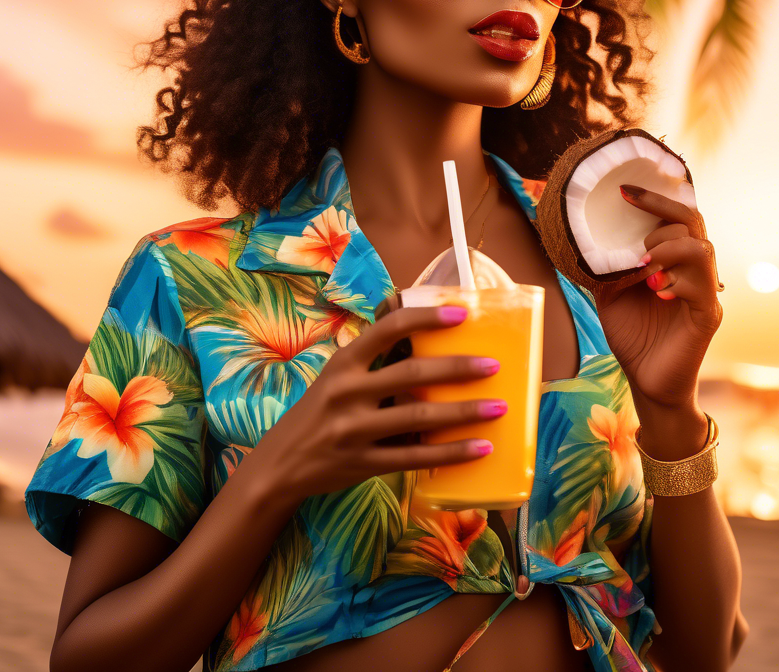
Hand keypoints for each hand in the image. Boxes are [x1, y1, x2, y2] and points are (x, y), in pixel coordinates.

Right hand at [262, 301, 504, 500]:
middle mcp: (347, 392)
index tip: (463, 314)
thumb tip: (413, 313)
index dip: (426, 318)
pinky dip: (451, 453)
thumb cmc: (320, 409)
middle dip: (458, 368)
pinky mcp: (364, 464)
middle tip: (494, 364)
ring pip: (419, 418)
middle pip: (412, 375)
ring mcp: (355, 430)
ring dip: (464, 412)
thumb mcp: (337, 373)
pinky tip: (481, 448)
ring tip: (498, 407)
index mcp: (344, 362)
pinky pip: (416, 458)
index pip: (389, 328)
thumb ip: (373, 351)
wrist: (280, 464)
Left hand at [592, 184, 722, 413]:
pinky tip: (656, 291)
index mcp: (674, 258)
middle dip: (660, 220)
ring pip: (702, 249)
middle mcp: (695, 269)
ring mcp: (706, 292)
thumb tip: (581, 237)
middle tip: (637, 247)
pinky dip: (676, 282)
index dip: (655, 198)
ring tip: (645, 268)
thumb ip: (606, 265)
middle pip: (693, 222)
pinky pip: (702, 287)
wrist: (646, 381)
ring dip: (668, 250)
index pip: (676, 215)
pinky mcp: (708, 316)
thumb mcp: (610, 293)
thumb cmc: (633, 335)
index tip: (623, 191)